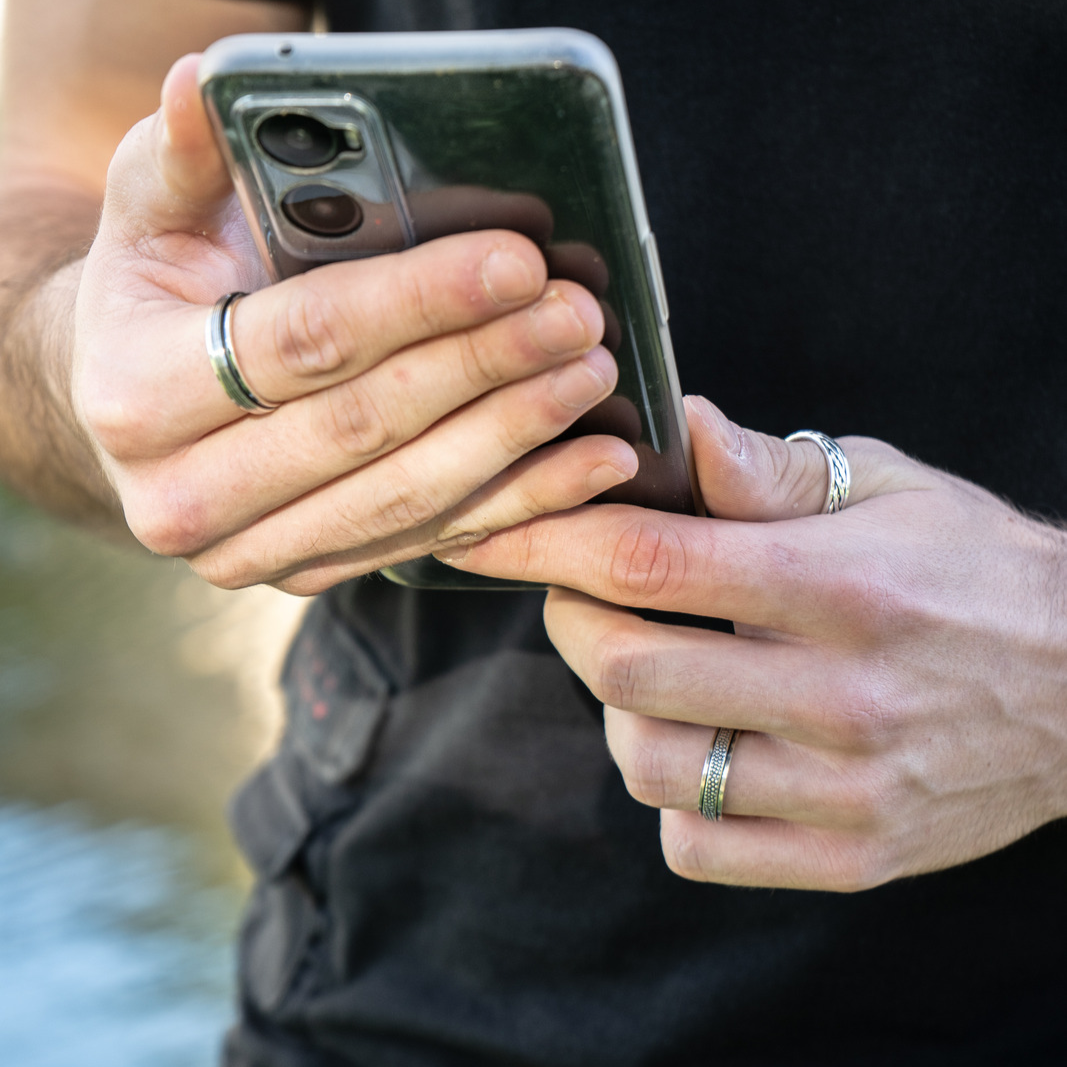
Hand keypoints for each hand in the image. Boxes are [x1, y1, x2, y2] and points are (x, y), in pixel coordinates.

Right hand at [73, 55, 637, 592]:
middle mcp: (186, 496)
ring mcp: (254, 551)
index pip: (306, 342)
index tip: (518, 262)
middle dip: (486, 366)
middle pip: (369, 427)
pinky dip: (519, 503)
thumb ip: (180, 158)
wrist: (132, 409)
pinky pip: (429, 540)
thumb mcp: (148, 216)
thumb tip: (201, 84)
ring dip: (516, 436)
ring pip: (409, 496)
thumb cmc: (155, 297)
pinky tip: (588, 466)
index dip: (419, 302)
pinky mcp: (311, 573)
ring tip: (592, 376)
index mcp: (140, 395)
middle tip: (577, 317)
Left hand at [436, 395, 1066, 889]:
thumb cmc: (975, 570)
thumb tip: (682, 426)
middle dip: (569, 618)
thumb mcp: (890, 490)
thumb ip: (775, 471)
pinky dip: (669, 797)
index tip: (494, 529)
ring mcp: (844, 789)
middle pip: (628, 669)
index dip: (551, 540)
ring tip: (643, 666)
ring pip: (651, 766)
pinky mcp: (851, 856)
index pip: (653, 563)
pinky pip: (698, 848)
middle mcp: (839, 696)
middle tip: (575, 589)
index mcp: (840, 587)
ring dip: (616, 709)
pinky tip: (697, 745)